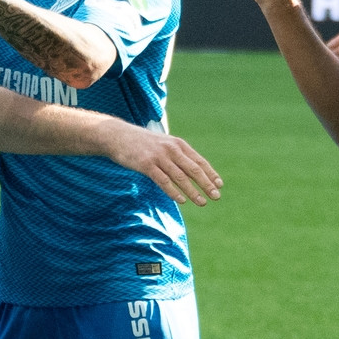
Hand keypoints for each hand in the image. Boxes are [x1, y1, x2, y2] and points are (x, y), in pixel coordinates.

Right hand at [105, 123, 223, 206]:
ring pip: (180, 177)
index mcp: (178, 144)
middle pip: (193, 169)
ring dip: (192, 191)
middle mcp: (171, 149)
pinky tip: (181, 200)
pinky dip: (173, 191)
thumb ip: (177, 155)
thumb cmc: (143, 143)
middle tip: (216, 196)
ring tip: (202, 202)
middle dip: (206, 184)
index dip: (210, 173)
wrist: (118, 136)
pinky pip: (163, 181)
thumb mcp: (164, 144)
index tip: (219, 185)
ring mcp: (159, 157)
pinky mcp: (146, 165)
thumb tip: (191, 170)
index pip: (199, 161)